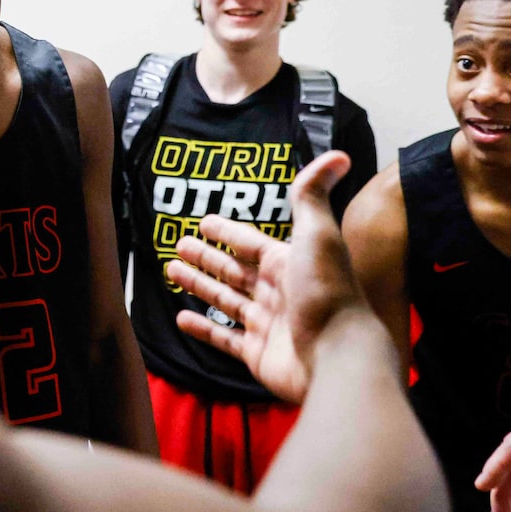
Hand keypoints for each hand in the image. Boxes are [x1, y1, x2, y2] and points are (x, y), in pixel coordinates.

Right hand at [166, 151, 359, 403]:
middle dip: (207, 257)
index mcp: (288, 263)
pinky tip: (181, 317)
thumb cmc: (327, 291)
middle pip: (235, 270)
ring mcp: (267, 325)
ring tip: (172, 270)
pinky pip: (224, 338)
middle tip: (179, 244)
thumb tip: (338, 154)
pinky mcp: (258, 355)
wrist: (338, 356)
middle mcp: (278, 292)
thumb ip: (312, 195)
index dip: (228, 232)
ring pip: (226, 300)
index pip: (251, 243)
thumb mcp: (317, 234)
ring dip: (200, 285)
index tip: (204, 222)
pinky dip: (202, 329)